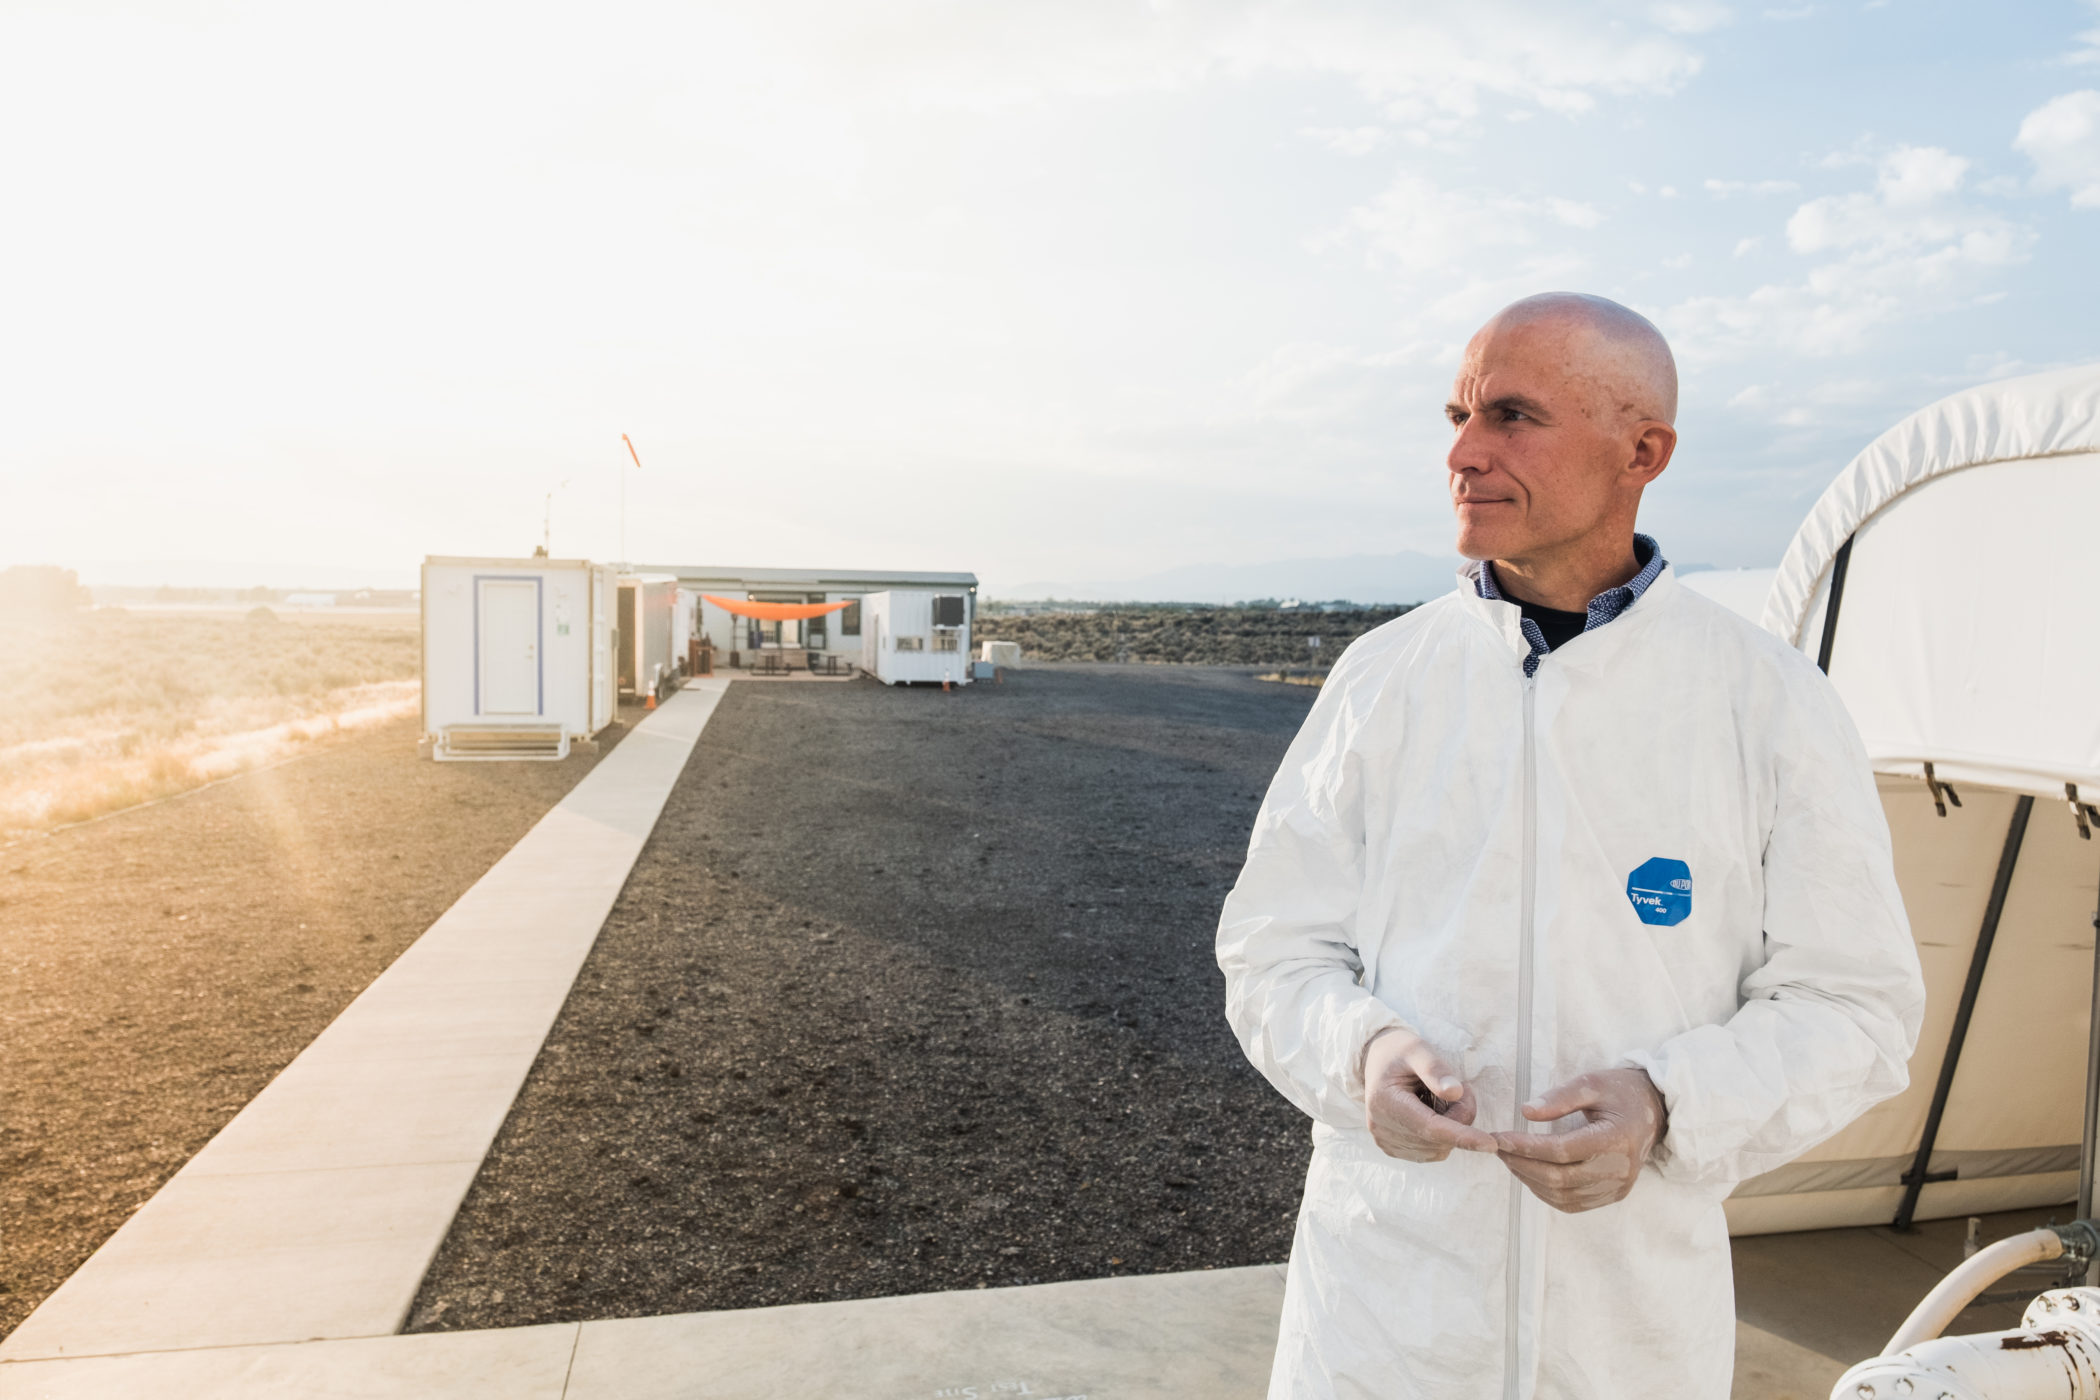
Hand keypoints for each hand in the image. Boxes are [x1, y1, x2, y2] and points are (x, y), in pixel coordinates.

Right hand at [1363, 1026, 1496, 1161]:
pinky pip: (1430, 1152)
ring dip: (1452, 1129)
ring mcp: (1385, 1141)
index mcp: (1385, 1101)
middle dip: (1460, 1119)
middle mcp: (1381, 1127)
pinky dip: (1441, 1138)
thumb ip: (1436, 1069)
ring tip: (1443, 1098)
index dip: (1462, 1136)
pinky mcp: (1392, 1148)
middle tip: (1462, 1089)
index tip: (1490, 1143)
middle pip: (1437, 1139)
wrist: (1376, 1060)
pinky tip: (1433, 1113)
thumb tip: (1456, 1093)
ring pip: (1437, 1149)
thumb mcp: (1418, 1048)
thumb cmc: (1399, 1051)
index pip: (1430, 1127)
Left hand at [1493, 1068, 1666, 1212]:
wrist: (1654, 1110)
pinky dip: (1546, 1192)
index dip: (1526, 1147)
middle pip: (1559, 1178)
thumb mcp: (1591, 1083)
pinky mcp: (1613, 1195)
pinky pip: (1572, 1203)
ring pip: (1563, 1195)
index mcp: (1615, 1139)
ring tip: (1510, 1159)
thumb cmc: (1620, 1092)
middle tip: (1499, 1149)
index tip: (1499, 1137)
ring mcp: (1617, 1187)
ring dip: (1530, 1180)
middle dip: (1521, 1164)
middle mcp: (1619, 1170)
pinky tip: (1530, 1174)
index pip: (1561, 1151)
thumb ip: (1559, 1097)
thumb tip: (1526, 1112)